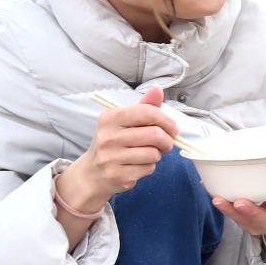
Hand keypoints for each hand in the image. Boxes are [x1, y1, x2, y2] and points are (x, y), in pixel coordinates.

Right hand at [61, 86, 176, 213]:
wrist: (93, 172)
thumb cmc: (115, 142)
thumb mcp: (125, 121)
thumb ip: (144, 106)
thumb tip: (158, 89)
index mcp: (110, 118)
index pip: (147, 112)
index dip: (167, 120)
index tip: (173, 128)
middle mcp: (107, 137)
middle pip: (154, 135)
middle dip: (167, 140)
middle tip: (165, 144)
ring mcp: (110, 158)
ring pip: (153, 154)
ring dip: (157, 155)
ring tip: (148, 154)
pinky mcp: (117, 175)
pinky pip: (148, 169)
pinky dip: (150, 167)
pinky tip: (138, 165)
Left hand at [211, 110, 265, 264]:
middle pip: (264, 217)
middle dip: (252, 211)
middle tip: (241, 202)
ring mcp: (258, 222)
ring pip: (243, 219)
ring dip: (229, 210)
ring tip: (217, 199)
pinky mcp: (244, 220)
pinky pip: (231, 214)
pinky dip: (222, 203)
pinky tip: (210, 189)